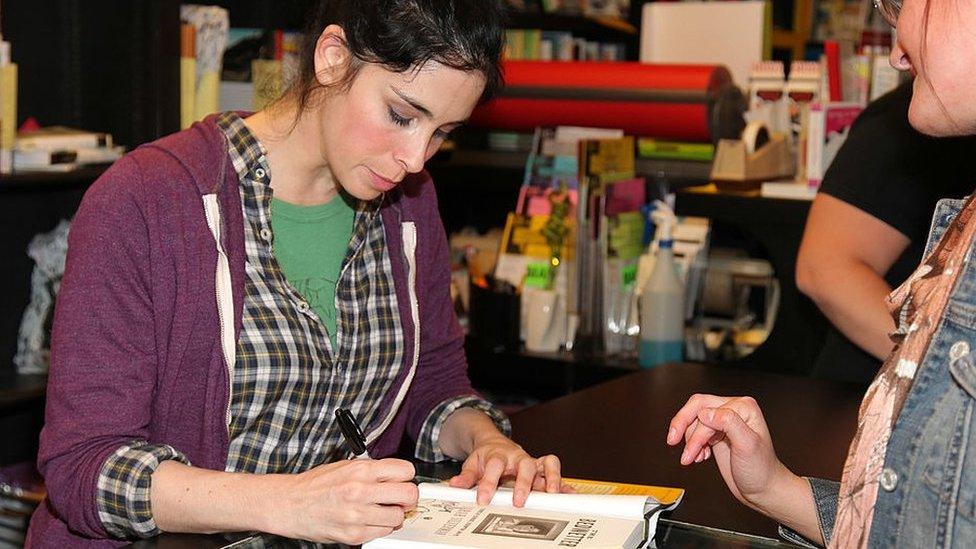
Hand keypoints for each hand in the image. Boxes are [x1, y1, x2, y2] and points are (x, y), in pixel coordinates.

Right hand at [271, 458, 417, 544]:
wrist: (291, 504)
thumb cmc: (316, 485)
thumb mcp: (346, 466)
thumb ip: (372, 470)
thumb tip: (396, 475)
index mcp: (361, 471)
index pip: (405, 471)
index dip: (406, 476)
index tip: (402, 480)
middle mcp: (361, 492)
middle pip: (409, 495)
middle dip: (407, 496)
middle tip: (400, 497)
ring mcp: (357, 515)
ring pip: (398, 517)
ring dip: (394, 514)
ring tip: (381, 509)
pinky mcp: (353, 535)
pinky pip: (383, 532)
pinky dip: (381, 527)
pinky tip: (370, 519)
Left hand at [448, 434, 569, 506]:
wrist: (494, 443)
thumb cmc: (486, 456)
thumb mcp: (472, 464)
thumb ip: (465, 476)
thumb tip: (455, 485)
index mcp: (498, 456)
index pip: (494, 467)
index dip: (488, 483)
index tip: (483, 499)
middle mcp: (518, 457)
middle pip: (525, 464)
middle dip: (523, 483)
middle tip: (519, 501)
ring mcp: (532, 462)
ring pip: (546, 463)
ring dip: (551, 478)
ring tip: (552, 493)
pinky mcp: (542, 468)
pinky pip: (556, 473)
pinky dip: (564, 483)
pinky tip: (571, 495)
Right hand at [666, 394, 795, 512]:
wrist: (763, 490)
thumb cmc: (761, 471)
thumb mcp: (747, 445)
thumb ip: (728, 423)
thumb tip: (705, 413)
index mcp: (743, 407)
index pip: (707, 410)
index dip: (696, 430)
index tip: (691, 449)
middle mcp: (733, 410)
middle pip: (696, 408)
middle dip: (682, 425)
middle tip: (672, 440)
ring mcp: (724, 422)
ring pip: (693, 421)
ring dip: (688, 440)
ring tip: (691, 458)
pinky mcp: (717, 434)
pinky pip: (695, 431)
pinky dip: (692, 444)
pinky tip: (698, 456)